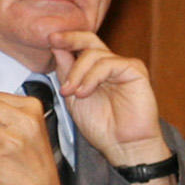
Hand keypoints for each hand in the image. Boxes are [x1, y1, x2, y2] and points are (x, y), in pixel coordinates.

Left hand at [48, 31, 170, 172]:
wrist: (123, 146)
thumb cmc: (102, 127)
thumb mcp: (73, 98)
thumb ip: (66, 73)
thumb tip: (56, 48)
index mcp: (94, 70)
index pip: (80, 46)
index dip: (65, 41)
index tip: (49, 39)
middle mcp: (109, 65)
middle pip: (89, 39)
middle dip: (69, 38)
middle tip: (54, 40)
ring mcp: (123, 66)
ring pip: (94, 54)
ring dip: (77, 73)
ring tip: (71, 93)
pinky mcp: (135, 70)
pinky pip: (109, 64)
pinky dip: (92, 77)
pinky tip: (84, 92)